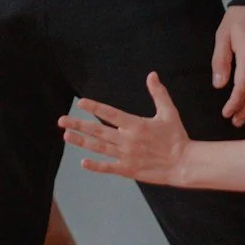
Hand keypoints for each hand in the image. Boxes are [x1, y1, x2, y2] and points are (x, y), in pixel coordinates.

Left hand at [60, 73, 192, 184]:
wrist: (183, 163)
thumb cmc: (176, 137)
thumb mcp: (169, 112)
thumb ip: (158, 93)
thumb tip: (152, 75)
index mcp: (136, 124)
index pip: (110, 113)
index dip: (94, 107)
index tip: (81, 103)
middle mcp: (128, 140)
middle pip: (98, 130)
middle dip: (78, 125)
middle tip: (62, 121)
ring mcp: (126, 156)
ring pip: (99, 147)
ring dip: (81, 141)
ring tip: (67, 136)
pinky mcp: (128, 170)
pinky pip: (108, 167)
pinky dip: (95, 165)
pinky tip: (83, 162)